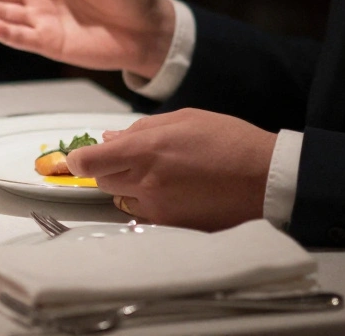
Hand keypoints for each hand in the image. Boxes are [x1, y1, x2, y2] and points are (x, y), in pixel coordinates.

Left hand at [67, 108, 277, 230]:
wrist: (267, 178)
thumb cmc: (230, 142)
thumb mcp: (184, 119)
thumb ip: (141, 129)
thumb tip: (110, 138)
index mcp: (146, 150)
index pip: (89, 162)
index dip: (77, 160)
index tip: (78, 157)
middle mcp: (146, 182)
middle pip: (102, 181)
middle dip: (108, 169)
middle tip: (131, 158)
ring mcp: (158, 208)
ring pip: (121, 199)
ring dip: (128, 187)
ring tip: (159, 175)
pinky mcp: (172, 226)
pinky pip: (143, 216)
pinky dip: (147, 204)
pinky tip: (173, 191)